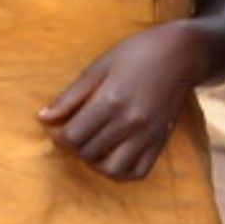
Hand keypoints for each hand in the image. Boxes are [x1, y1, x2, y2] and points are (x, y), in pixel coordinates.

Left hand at [37, 21, 215, 179]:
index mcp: (110, 101)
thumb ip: (70, 96)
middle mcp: (129, 122)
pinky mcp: (161, 140)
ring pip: (113, 169)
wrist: (181, 53)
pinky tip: (115, 155)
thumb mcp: (98, 67)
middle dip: (75, 146)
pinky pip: (140, 171)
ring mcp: (147, 134)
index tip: (59, 128)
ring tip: (94, 146)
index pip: (73, 136)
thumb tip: (42, 118)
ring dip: (97, 162)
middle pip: (89, 152)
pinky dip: (124, 170)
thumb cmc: (136, 53)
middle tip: (76, 133)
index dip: (59, 136)